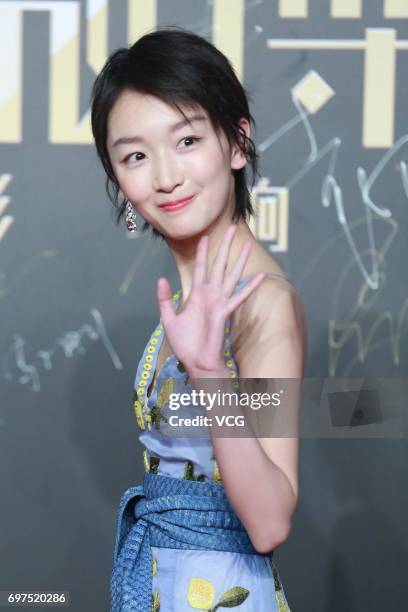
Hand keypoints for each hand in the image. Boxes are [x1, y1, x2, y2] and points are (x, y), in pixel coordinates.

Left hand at [156, 224, 265, 376]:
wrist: (195, 362)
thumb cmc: (185, 344)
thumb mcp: (168, 319)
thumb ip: (165, 299)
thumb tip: (161, 279)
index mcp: (197, 294)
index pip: (201, 267)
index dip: (203, 251)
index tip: (206, 236)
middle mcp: (210, 294)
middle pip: (218, 264)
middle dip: (224, 246)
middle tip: (230, 227)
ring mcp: (219, 302)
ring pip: (231, 275)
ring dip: (239, 260)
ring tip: (248, 244)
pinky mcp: (224, 312)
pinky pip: (239, 297)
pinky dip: (250, 286)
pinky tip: (260, 277)